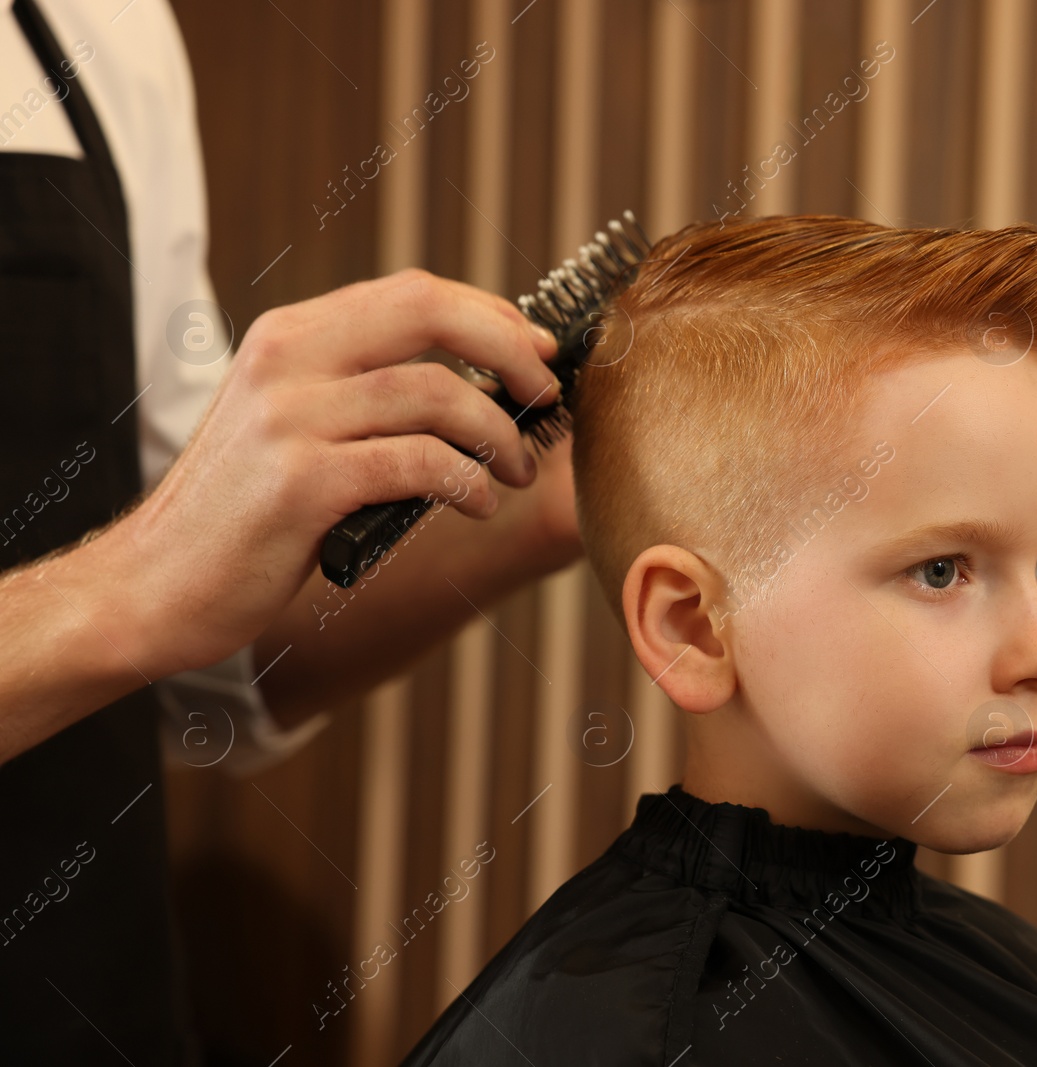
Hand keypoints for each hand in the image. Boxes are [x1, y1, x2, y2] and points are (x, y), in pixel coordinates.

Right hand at [100, 268, 563, 677]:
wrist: (152, 586)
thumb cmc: (244, 516)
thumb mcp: (294, 426)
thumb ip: (363, 393)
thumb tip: (480, 386)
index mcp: (290, 337)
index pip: (413, 293)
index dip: (492, 316)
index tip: (539, 351)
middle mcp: (287, 360)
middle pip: (430, 315)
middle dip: (509, 351)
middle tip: (548, 397)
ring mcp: (290, 419)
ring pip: (435, 394)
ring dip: (498, 435)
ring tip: (516, 472)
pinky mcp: (302, 484)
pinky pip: (418, 464)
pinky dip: (467, 482)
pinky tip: (478, 503)